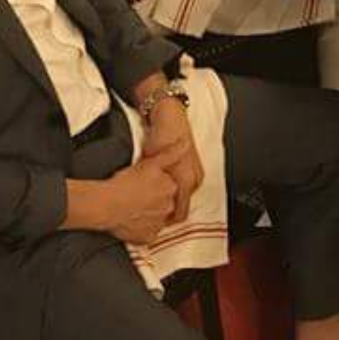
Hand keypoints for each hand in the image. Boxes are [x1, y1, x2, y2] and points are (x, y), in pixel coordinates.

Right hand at [98, 145, 180, 242]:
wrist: (106, 204)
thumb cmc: (124, 183)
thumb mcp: (150, 162)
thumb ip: (171, 153)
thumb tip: (185, 144)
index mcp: (171, 188)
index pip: (169, 186)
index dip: (156, 184)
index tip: (145, 185)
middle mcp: (168, 207)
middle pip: (164, 202)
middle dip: (154, 200)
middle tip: (137, 196)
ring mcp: (158, 224)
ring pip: (157, 218)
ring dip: (149, 214)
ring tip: (133, 207)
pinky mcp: (148, 237)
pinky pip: (147, 233)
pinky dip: (141, 229)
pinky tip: (131, 219)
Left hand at [143, 98, 204, 220]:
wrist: (171, 117)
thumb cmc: (161, 137)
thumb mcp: (150, 164)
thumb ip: (151, 187)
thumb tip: (141, 204)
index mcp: (185, 181)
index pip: (181, 214)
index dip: (167, 222)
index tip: (156, 223)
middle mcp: (194, 179)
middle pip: (183, 206)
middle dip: (169, 210)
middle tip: (153, 210)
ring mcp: (197, 172)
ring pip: (185, 195)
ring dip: (175, 198)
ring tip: (158, 195)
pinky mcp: (197, 166)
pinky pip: (188, 185)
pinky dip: (179, 187)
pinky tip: (168, 182)